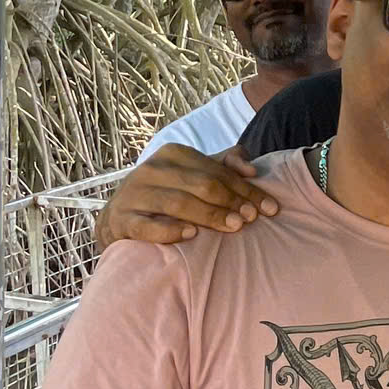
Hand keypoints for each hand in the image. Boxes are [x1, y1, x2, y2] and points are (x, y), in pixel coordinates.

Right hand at [97, 145, 279, 244]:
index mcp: (172, 154)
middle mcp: (151, 169)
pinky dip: (169, 230)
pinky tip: (191, 235)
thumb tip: (252, 170)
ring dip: (209, 216)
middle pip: (201, 185)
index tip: (270, 207)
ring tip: (234, 226)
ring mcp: (134, 194)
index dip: (246, 189)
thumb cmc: (166, 193)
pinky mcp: (122, 220)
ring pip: (177, 203)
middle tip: (253, 218)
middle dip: (231, 202)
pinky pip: (146, 226)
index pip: (217, 171)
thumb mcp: (193, 174)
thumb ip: (223, 166)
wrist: (118, 217)